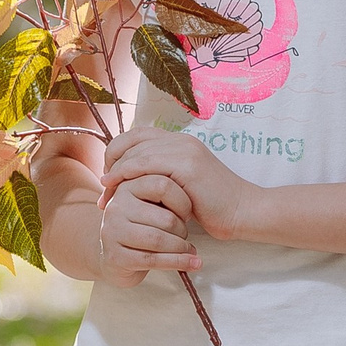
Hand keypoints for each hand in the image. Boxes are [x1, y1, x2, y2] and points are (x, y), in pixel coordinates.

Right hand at [99, 172, 197, 286]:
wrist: (116, 258)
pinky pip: (153, 260)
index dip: (183, 201)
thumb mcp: (149, 204)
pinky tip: (192, 264)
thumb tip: (197, 187)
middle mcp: (116, 207)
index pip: (163, 185)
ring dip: (181, 247)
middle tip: (186, 234)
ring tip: (189, 249)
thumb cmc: (141, 227)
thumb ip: (166, 192)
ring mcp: (113, 232)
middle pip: (166, 218)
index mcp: (126, 186)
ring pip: (159, 240)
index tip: (188, 213)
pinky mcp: (116, 257)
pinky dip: (178, 262)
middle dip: (182, 229)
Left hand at [104, 124, 262, 243]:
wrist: (242, 211)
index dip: (118, 151)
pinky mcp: (186, 165)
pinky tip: (115, 186)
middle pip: (132, 140)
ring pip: (136, 152)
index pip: (138, 134)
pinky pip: (145, 164)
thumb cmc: (213, 205)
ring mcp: (185, 150)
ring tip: (106, 193)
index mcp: (181, 141)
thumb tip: (132, 183)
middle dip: (111, 162)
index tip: (109, 176)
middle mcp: (182, 140)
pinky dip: (125, 174)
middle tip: (104, 186)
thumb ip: (162, 176)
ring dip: (115, 172)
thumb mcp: (182, 186)